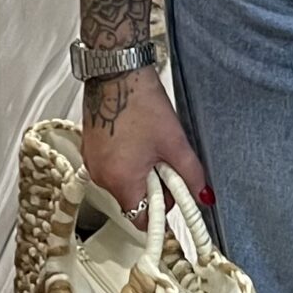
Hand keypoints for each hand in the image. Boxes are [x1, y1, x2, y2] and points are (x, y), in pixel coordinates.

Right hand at [81, 67, 211, 221]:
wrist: (116, 73)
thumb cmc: (139, 102)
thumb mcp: (174, 142)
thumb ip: (191, 174)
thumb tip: (202, 194)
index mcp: (120, 181)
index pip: (141, 219)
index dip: (163, 209)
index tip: (173, 198)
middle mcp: (101, 176)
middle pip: (133, 200)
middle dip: (154, 186)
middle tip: (166, 160)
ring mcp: (93, 162)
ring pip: (123, 182)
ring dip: (141, 172)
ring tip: (151, 145)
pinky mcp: (91, 149)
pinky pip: (112, 167)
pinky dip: (127, 160)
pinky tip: (137, 139)